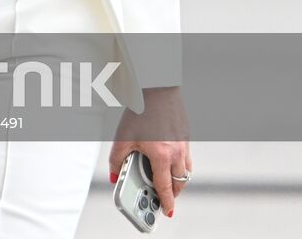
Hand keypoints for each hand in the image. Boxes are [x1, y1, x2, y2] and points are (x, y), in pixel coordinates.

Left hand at [110, 86, 191, 218]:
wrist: (158, 89)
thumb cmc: (140, 112)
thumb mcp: (122, 137)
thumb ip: (116, 159)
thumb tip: (114, 176)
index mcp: (161, 156)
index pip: (165, 187)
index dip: (166, 202)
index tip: (167, 211)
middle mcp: (177, 153)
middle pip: (179, 182)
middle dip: (173, 193)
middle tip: (165, 198)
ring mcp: (184, 145)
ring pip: (186, 172)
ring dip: (179, 181)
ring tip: (169, 184)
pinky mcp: (186, 136)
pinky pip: (187, 158)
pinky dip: (181, 167)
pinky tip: (171, 163)